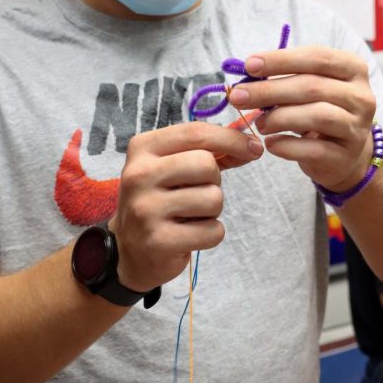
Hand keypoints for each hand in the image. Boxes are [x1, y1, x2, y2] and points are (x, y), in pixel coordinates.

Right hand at [109, 122, 262, 292]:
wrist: (127, 250)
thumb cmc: (159, 200)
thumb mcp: (172, 167)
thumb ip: (208, 152)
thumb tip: (251, 146)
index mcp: (142, 148)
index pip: (195, 133)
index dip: (231, 138)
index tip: (254, 147)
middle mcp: (139, 175)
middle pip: (206, 165)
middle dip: (215, 181)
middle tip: (198, 193)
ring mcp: (146, 209)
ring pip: (213, 199)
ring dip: (212, 210)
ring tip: (191, 215)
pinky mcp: (159, 240)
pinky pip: (212, 231)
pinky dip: (210, 234)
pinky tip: (190, 235)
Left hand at [228, 45, 375, 194]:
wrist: (345, 155)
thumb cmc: (319, 110)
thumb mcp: (308, 87)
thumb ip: (284, 77)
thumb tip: (245, 74)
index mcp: (352, 69)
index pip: (317, 57)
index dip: (281, 60)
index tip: (249, 65)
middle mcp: (362, 96)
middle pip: (312, 87)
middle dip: (269, 90)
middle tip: (238, 96)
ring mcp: (357, 128)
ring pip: (317, 116)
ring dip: (279, 118)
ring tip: (258, 122)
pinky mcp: (346, 157)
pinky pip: (313, 149)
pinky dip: (287, 146)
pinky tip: (270, 143)